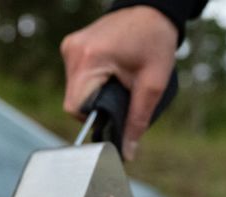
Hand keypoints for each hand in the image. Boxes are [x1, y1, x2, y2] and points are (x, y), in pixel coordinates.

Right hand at [61, 7, 177, 160]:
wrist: (151, 10)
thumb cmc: (154, 42)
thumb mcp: (153, 85)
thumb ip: (138, 121)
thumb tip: (128, 153)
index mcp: (89, 59)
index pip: (76, 108)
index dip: (94, 120)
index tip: (114, 118)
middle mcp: (73, 52)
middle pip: (74, 101)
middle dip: (97, 108)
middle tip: (123, 99)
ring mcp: (70, 47)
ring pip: (75, 91)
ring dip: (95, 96)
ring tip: (119, 85)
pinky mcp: (73, 47)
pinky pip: (77, 78)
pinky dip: (93, 84)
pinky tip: (111, 77)